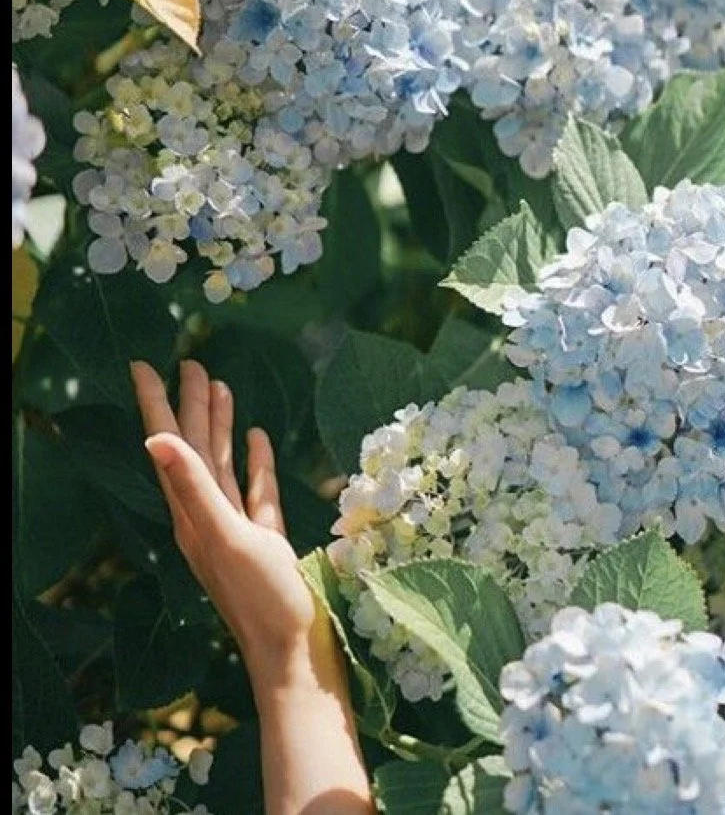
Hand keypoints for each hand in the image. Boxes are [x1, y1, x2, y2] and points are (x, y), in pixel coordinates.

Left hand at [131, 359, 320, 676]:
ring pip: (223, 465)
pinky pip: (254, 489)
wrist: (292, 650)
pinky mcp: (264, 538)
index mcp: (192, 515)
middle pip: (195, 449)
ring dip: (220, 427)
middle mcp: (207, 517)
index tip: (143, 366)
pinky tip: (258, 439)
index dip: (158, 405)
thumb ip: (195, 489)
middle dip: (190, 406)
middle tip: (187, 362)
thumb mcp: (226, 539)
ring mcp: (236, 528)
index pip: (170, 447)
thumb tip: (157, 439)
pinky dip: (254, 461)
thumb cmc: (262, 600)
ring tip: (219, 387)